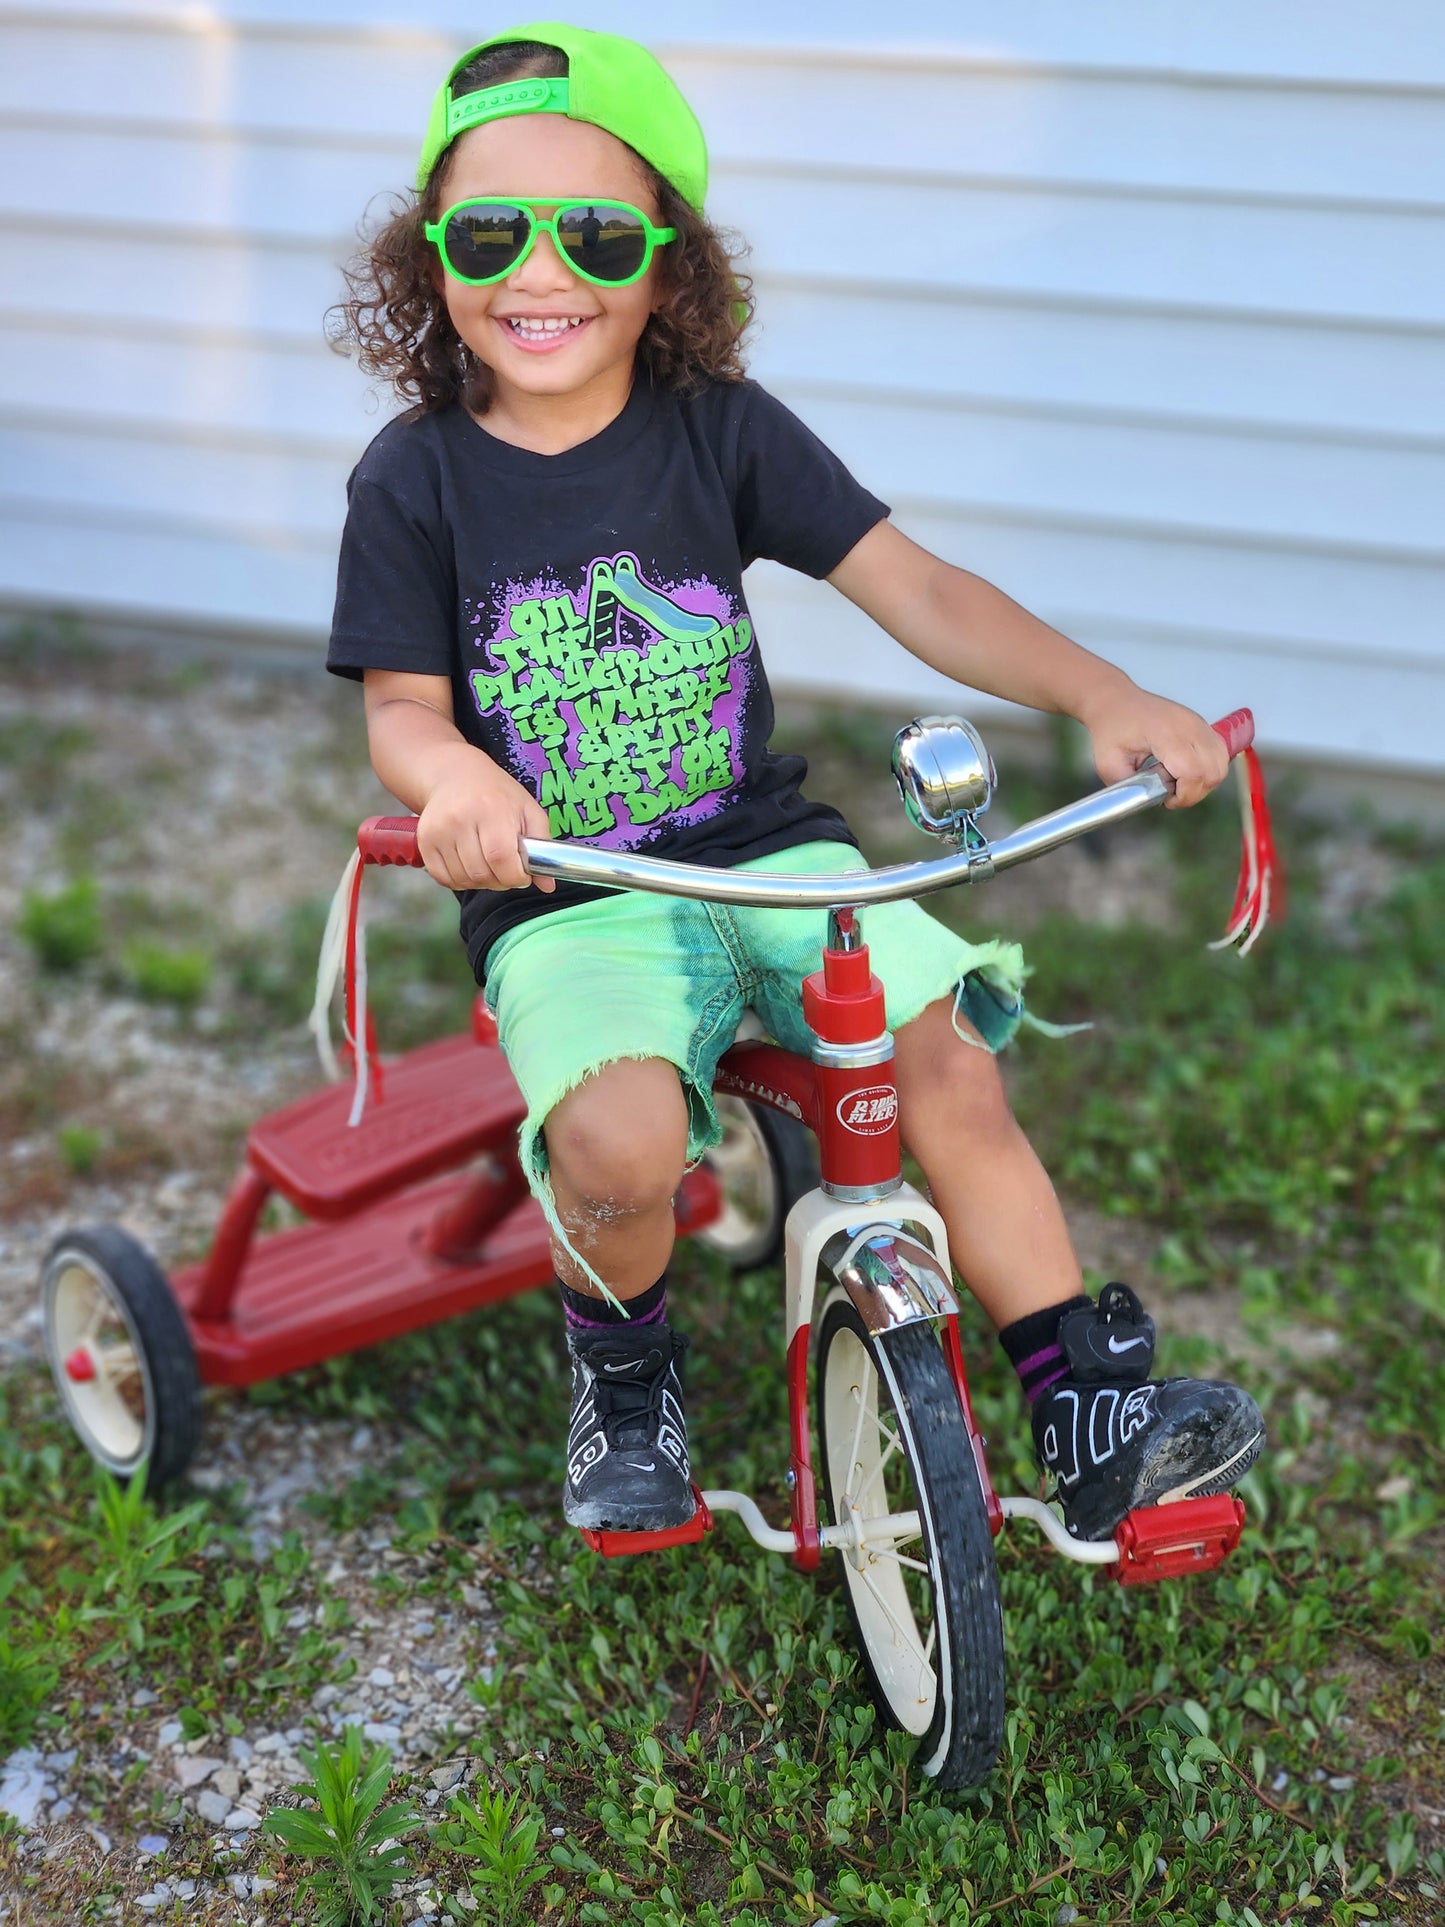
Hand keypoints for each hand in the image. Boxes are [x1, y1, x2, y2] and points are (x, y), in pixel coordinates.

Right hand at [415, 747, 554, 891]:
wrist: (455, 776)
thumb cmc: (497, 794)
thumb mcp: (528, 810)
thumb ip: (542, 846)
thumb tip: (548, 885)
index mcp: (491, 810)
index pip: (501, 858)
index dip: (515, 876)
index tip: (521, 874)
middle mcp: (460, 819)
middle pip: (481, 873)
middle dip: (500, 881)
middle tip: (505, 868)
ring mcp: (438, 831)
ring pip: (463, 879)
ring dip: (480, 881)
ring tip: (488, 863)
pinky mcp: (425, 842)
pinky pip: (444, 878)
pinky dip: (460, 880)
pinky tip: (469, 864)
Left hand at [1081, 688, 1230, 808]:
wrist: (1117, 701)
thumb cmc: (1112, 727)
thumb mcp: (1108, 763)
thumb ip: (1128, 788)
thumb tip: (1147, 803)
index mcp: (1164, 734)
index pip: (1194, 772)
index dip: (1185, 795)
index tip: (1167, 800)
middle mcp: (1188, 726)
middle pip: (1213, 771)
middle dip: (1195, 792)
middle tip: (1172, 793)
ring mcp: (1198, 724)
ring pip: (1220, 764)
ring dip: (1204, 781)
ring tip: (1178, 781)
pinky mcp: (1202, 725)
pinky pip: (1219, 754)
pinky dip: (1208, 769)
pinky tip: (1186, 770)